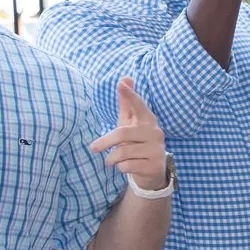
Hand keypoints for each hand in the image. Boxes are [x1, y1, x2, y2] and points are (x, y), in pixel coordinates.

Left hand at [90, 76, 168, 190]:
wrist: (152, 170)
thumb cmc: (136, 142)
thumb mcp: (130, 122)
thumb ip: (127, 103)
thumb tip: (125, 78)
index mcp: (148, 119)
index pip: (138, 105)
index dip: (130, 95)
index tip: (121, 84)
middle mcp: (155, 132)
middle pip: (122, 133)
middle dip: (105, 142)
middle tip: (93, 148)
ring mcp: (157, 149)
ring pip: (124, 152)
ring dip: (111, 158)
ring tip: (110, 160)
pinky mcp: (155, 165)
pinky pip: (128, 165)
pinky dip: (121, 167)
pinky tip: (125, 166)